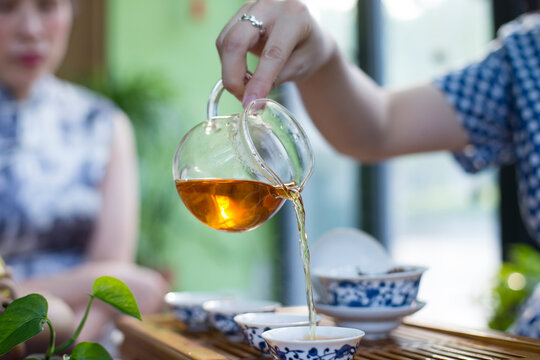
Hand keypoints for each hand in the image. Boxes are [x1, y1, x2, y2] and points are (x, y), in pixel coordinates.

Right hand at [216, 0, 335, 106]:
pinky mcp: (239, 14)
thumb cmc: (308, 49)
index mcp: (294, 16)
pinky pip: (224, 41)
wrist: (308, 32)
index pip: (272, 53)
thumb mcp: (301, 67)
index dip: (259, 81)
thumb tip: (250, 98)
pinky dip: (228, 63)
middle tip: (242, 98)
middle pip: (237, 41)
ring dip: (230, 71)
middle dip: (233, 75)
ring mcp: (252, 6)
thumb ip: (276, 79)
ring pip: (225, 42)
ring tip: (245, 88)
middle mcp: (270, 5)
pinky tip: (242, 74)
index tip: (250, 103)